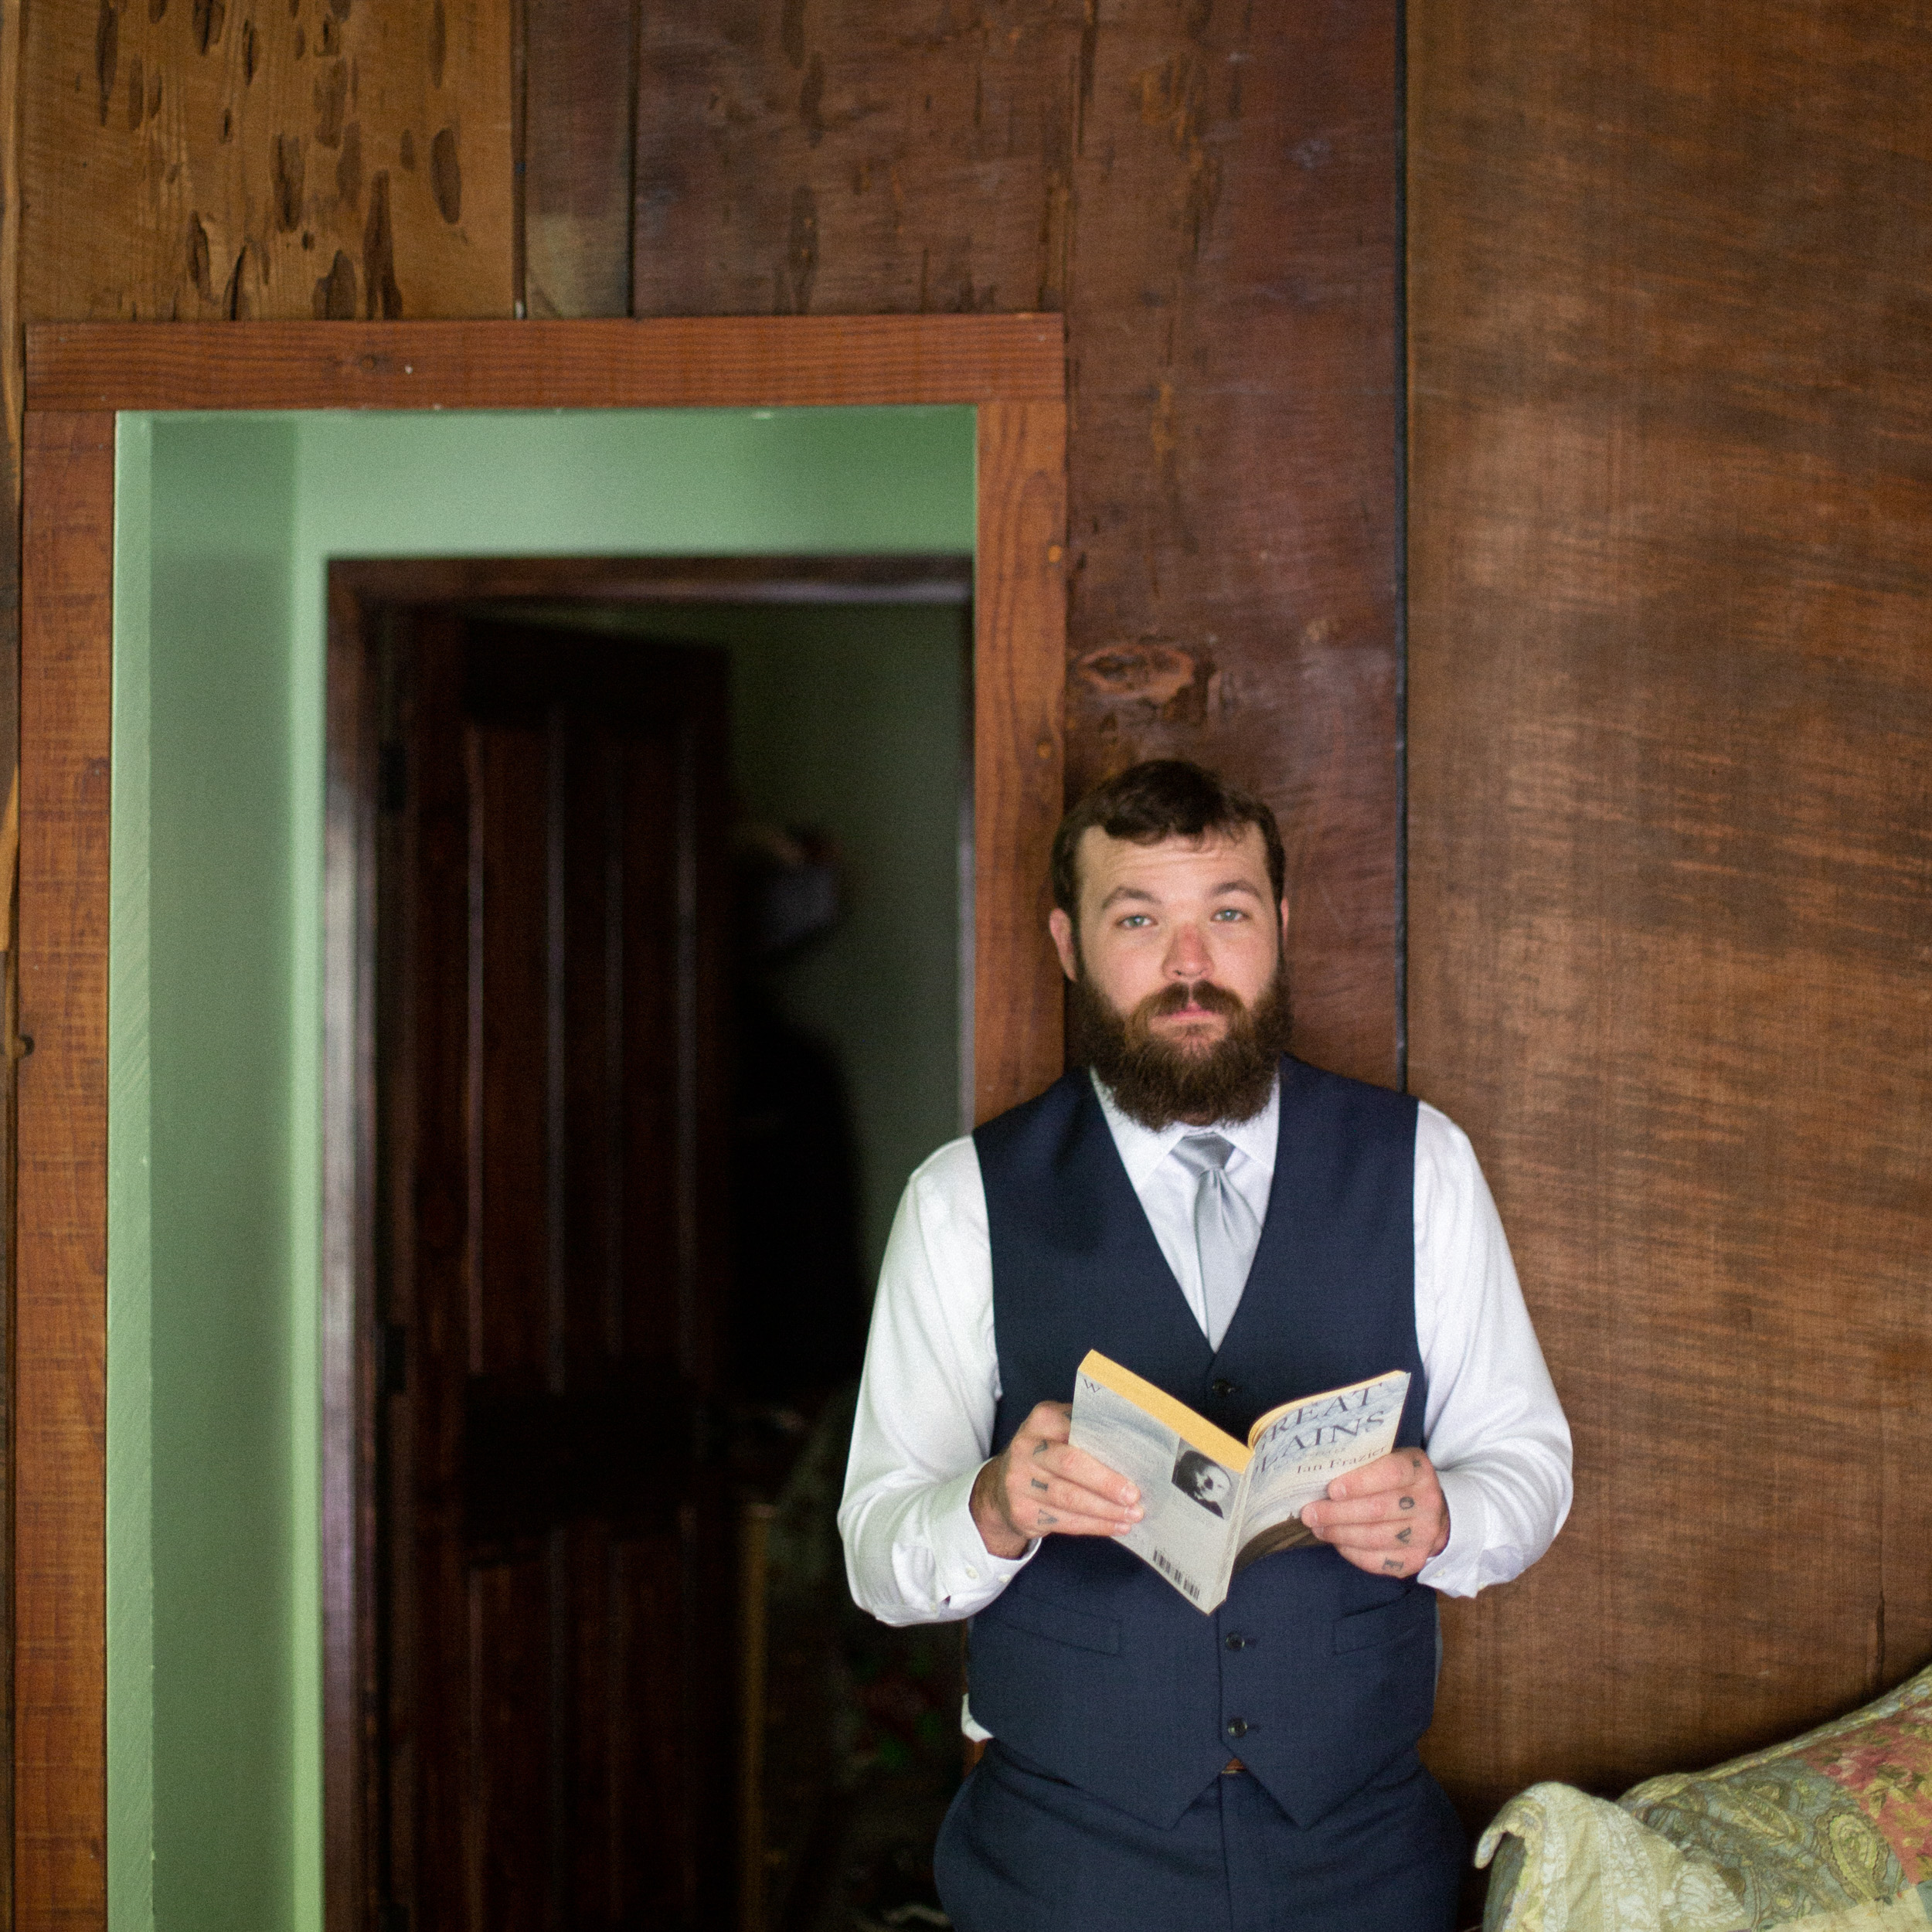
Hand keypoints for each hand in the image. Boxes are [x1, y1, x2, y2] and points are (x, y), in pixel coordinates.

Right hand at [969, 1401, 1143, 1558]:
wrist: (1003, 1488)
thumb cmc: (1047, 1456)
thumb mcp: (1058, 1432)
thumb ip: (1087, 1433)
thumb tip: (1134, 1450)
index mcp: (1042, 1419)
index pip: (1077, 1426)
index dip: (1106, 1441)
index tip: (1134, 1455)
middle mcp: (1026, 1447)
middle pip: (1071, 1463)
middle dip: (1107, 1482)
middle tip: (1134, 1495)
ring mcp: (1020, 1481)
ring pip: (1069, 1498)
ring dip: (1105, 1509)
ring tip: (1132, 1515)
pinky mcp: (1022, 1511)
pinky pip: (1064, 1521)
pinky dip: (1095, 1525)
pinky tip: (1115, 1526)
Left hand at [1300, 1448, 1449, 1579]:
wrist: (1433, 1512)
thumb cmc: (1397, 1481)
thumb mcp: (1388, 1460)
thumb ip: (1362, 1463)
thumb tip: (1319, 1474)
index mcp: (1418, 1470)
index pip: (1390, 1473)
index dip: (1359, 1482)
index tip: (1332, 1490)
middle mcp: (1428, 1502)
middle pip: (1377, 1509)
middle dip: (1338, 1513)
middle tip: (1309, 1513)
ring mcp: (1425, 1534)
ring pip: (1375, 1537)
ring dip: (1340, 1534)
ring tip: (1318, 1528)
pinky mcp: (1414, 1559)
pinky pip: (1377, 1561)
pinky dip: (1352, 1553)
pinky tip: (1337, 1542)